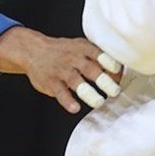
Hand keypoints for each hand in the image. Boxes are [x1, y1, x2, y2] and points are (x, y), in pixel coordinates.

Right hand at [0, 26, 122, 113]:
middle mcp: (72, 58)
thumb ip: (98, 57)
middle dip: (103, 80)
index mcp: (82, 48)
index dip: (111, 64)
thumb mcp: (80, 47)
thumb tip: (121, 72)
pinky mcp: (51, 82)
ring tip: (98, 102)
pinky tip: (75, 108)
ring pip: (75, 81)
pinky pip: (60, 92)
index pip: (100, 55)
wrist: (33, 50)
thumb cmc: (63, 51)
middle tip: (114, 91)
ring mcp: (61, 70)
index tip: (119, 74)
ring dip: (88, 92)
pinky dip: (67, 101)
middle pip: (90, 69)